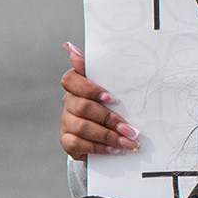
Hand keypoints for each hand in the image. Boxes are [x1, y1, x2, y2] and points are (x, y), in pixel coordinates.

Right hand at [62, 44, 134, 158]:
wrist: (103, 135)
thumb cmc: (109, 106)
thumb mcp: (111, 87)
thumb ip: (97, 69)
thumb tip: (71, 48)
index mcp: (77, 86)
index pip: (71, 80)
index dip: (90, 89)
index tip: (111, 98)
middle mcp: (69, 102)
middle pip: (83, 107)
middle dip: (109, 119)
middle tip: (130, 129)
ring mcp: (67, 122)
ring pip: (83, 127)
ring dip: (108, 135)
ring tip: (128, 141)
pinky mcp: (67, 141)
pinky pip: (79, 144)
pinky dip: (99, 147)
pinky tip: (114, 149)